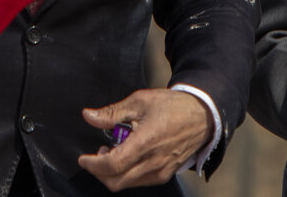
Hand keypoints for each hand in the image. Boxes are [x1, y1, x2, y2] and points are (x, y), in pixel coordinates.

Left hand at [76, 88, 213, 190]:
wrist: (201, 116)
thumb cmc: (172, 106)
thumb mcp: (140, 102)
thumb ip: (112, 112)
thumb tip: (89, 116)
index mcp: (145, 142)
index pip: (112, 164)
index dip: (93, 164)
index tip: (84, 158)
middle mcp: (153, 162)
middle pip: (115, 181)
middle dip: (99, 171)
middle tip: (98, 154)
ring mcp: (160, 171)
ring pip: (126, 184)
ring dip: (113, 173)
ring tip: (115, 152)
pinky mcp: (165, 175)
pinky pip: (139, 182)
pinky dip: (127, 174)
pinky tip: (129, 157)